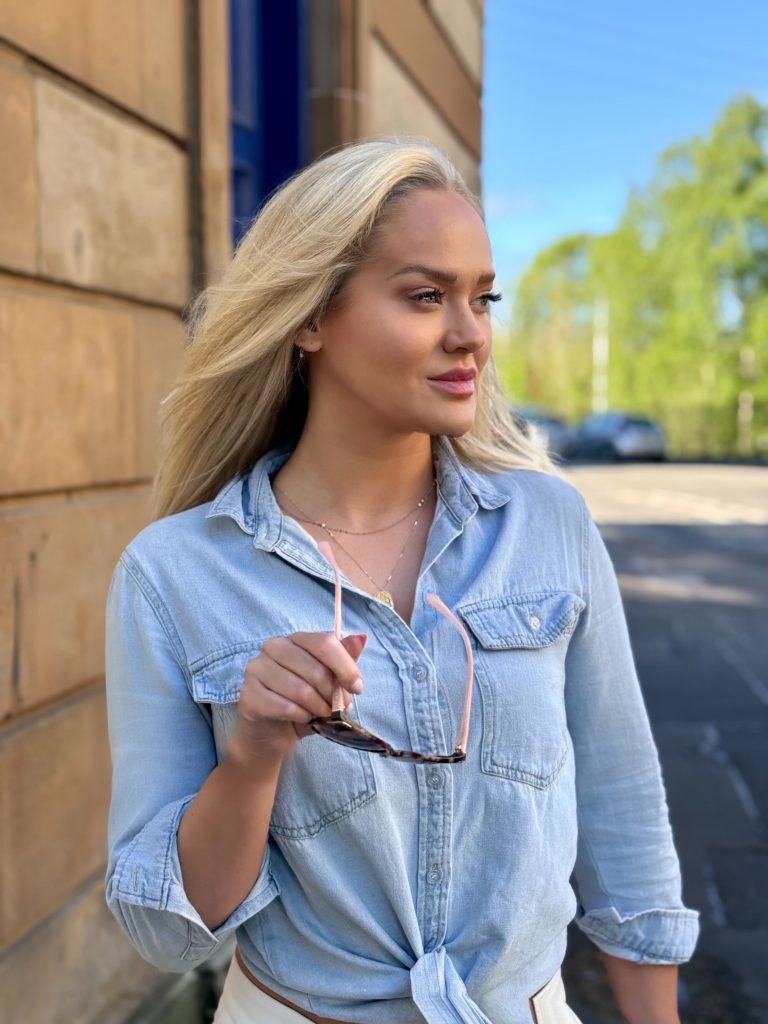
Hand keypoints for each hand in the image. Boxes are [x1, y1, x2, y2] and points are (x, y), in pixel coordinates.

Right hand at [229, 631, 366, 760]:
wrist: (271, 733)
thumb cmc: (302, 704)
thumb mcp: (328, 684)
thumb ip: (344, 661)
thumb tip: (361, 638)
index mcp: (295, 639)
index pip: (324, 642)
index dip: (345, 666)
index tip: (357, 688)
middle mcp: (273, 647)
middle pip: (314, 668)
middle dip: (331, 693)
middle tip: (336, 709)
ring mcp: (256, 669)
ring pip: (300, 689)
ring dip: (317, 707)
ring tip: (321, 715)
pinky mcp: (248, 694)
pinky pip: (284, 706)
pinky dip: (301, 716)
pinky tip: (303, 718)